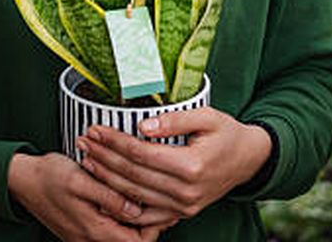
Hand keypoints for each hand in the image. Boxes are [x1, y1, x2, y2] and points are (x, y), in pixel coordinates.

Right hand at [7, 152, 178, 240]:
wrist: (20, 180)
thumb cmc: (48, 176)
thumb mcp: (80, 180)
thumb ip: (109, 196)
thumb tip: (135, 209)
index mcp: (93, 230)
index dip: (156, 227)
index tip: (163, 205)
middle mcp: (90, 240)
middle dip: (149, 223)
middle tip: (159, 199)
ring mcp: (84, 237)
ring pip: (121, 237)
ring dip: (135, 220)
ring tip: (145, 197)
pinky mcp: (81, 230)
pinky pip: (109, 231)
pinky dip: (120, 218)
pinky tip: (124, 199)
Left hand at [76, 107, 271, 221]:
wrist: (248, 160)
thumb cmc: (226, 133)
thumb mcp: (207, 116)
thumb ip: (175, 119)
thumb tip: (143, 126)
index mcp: (192, 166)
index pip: (142, 154)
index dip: (115, 142)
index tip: (96, 129)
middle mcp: (186, 191)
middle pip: (133, 175)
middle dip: (104, 158)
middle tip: (83, 142)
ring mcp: (183, 206)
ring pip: (135, 196)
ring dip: (107, 179)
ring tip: (87, 161)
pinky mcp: (181, 213)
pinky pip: (147, 216)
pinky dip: (123, 206)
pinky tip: (104, 191)